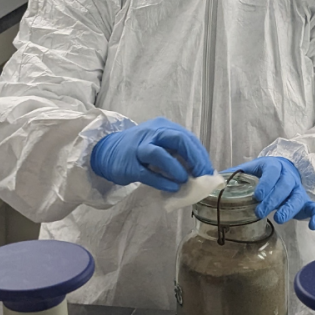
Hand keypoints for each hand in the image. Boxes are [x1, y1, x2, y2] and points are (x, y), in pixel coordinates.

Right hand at [91, 117, 213, 191]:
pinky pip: (147, 173)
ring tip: (185, 180)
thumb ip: (177, 153)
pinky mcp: (129, 165)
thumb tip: (199, 170)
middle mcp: (151, 133)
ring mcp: (138, 148)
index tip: (207, 170)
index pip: (186, 137)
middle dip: (194, 157)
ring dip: (176, 167)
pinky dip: (162, 181)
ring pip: (159, 153)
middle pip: (177, 139)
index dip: (199, 154)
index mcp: (162, 127)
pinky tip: (172, 188)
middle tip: (202, 174)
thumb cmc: (139, 150)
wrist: (107, 152)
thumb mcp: (159, 144)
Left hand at [229, 157, 314, 229]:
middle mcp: (289, 177)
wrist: (283, 169)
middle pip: (285, 186)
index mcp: (274, 166)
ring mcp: (298, 189)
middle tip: (260, 211)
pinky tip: (313, 226)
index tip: (257, 195)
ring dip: (290, 208)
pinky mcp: (305, 202)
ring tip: (279, 219)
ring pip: (298, 197)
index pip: (272, 172)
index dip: (266, 183)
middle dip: (273, 199)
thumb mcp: (249, 169)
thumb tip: (213, 181)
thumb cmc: (262, 173)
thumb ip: (233, 174)